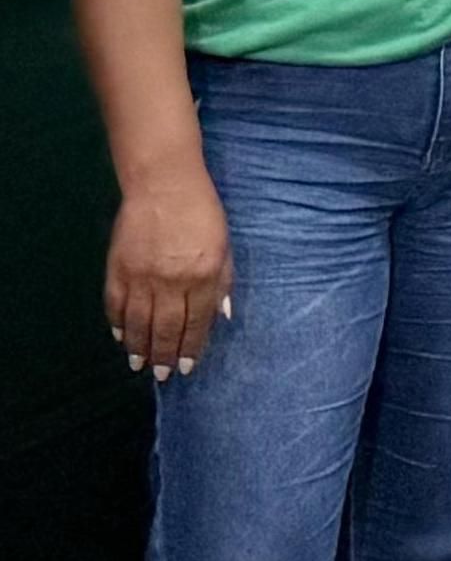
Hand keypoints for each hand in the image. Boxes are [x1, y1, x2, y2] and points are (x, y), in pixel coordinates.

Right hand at [106, 171, 233, 376]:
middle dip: (163, 355)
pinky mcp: (118, 268)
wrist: (164, 186)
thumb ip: (223, 283)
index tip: (186, 367)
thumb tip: (223, 316)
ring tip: (139, 365)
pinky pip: (115, 304)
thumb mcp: (224, 247)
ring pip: (138, 322)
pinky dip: (118, 323)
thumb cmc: (202, 214)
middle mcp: (171, 282)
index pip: (196, 323)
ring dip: (138, 347)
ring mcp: (141, 276)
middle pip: (165, 328)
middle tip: (160, 375)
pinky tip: (121, 337)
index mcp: (202, 277)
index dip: (191, 347)